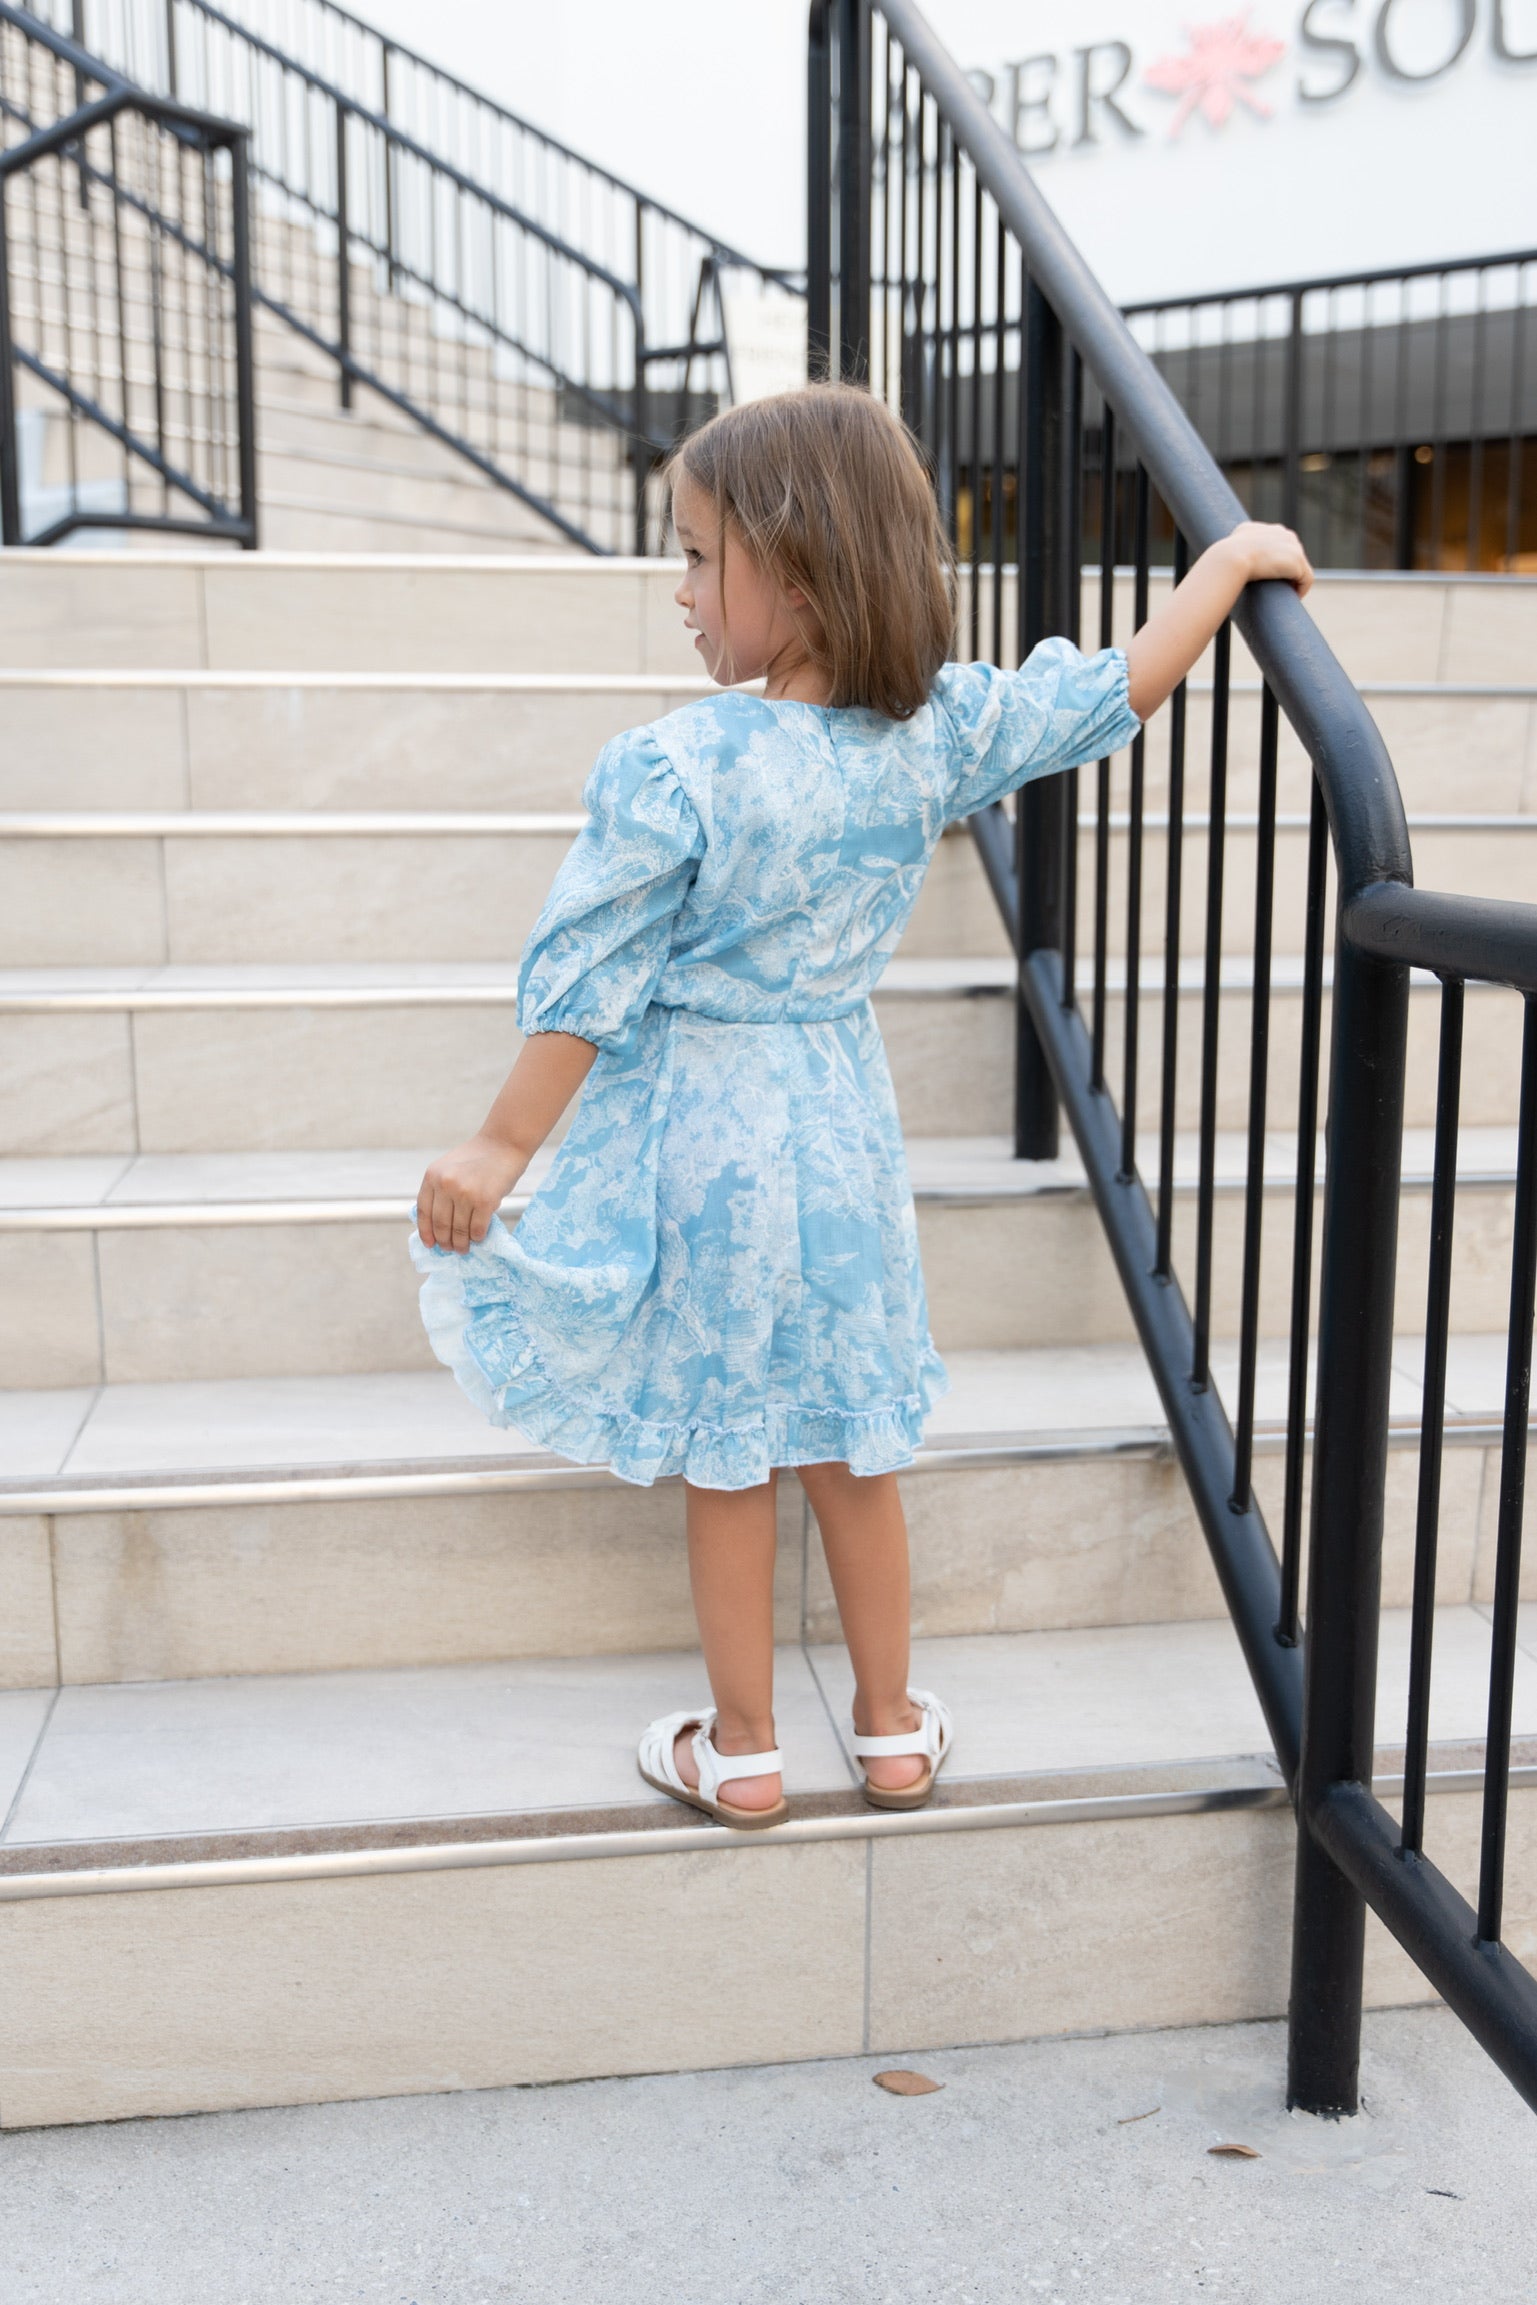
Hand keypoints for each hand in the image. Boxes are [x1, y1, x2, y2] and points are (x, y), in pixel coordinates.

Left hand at [415, 1133, 529, 1252]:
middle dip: (445, 1241)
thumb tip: (437, 1225)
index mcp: (432, 1176)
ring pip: (459, 1229)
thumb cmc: (478, 1158)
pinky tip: (478, 1238)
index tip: (430, 1244)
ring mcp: (465, 1193)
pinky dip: (477, 1237)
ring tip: (463, 1248)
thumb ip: (441, 1190)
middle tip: (450, 1249)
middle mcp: (446, 1184)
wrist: (504, 1143)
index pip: (423, 1211)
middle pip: (440, 1224)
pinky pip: (477, 1228)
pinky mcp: (485, 1201)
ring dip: (461, 1243)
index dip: (426, 1231)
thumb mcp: (449, 1168)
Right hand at [1224, 520, 1313, 597]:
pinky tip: (1294, 598)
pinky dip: (1301, 590)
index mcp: (1263, 529)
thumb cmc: (1223, 561)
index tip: (1269, 578)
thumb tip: (1225, 566)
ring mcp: (1292, 546)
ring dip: (1295, 581)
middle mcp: (1281, 532)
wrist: (1231, 559)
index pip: (1277, 544)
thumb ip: (1233, 553)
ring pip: (1300, 567)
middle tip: (1279, 589)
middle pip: (1291, 554)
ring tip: (1286, 595)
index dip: (1275, 562)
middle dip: (1287, 571)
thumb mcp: (1227, 551)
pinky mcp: (1297, 561)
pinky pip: (1306, 579)